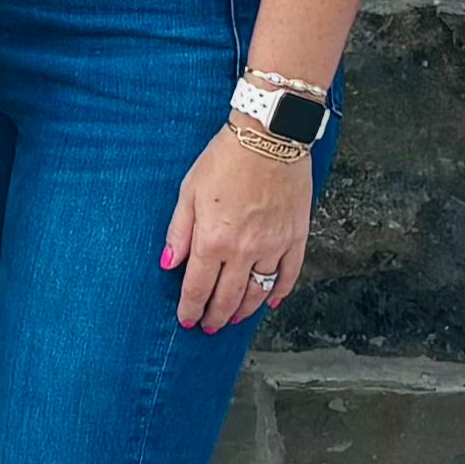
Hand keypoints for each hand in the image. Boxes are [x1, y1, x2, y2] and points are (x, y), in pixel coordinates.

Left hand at [161, 129, 311, 333]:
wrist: (269, 137)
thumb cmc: (225, 159)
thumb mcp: (189, 192)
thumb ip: (179, 233)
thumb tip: (168, 265)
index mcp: (213, 240)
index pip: (198, 288)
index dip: (190, 309)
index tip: (187, 319)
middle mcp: (244, 250)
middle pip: (228, 297)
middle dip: (215, 316)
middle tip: (208, 326)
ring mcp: (273, 246)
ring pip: (258, 292)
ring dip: (244, 310)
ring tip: (234, 318)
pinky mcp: (296, 237)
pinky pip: (289, 275)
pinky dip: (279, 292)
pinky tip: (271, 302)